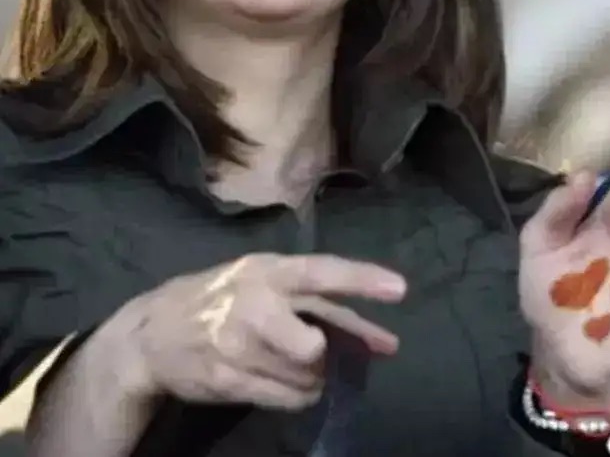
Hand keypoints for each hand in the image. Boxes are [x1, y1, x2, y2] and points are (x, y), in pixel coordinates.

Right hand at [116, 253, 405, 410]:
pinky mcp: (227, 380)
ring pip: (304, 376)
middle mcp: (253, 305)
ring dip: (315, 379)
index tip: (399, 289)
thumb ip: (322, 305)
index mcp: (267, 271)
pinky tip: (290, 385)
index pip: (321, 271)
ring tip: (301, 368)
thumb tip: (382, 343)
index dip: (360, 280)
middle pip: (313, 343)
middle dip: (326, 353)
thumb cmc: (225, 298)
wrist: (151, 333)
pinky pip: (285, 399)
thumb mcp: (266, 281)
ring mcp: (236, 346)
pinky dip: (298, 397)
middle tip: (321, 351)